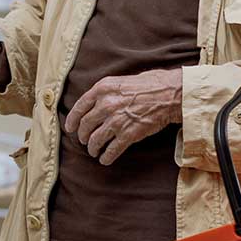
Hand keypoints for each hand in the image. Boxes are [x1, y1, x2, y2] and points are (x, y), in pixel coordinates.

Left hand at [64, 69, 181, 165]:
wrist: (170, 94)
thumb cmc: (151, 84)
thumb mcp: (123, 80)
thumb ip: (107, 91)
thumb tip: (97, 102)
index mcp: (103, 89)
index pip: (79, 107)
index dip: (72, 120)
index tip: (70, 128)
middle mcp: (106, 105)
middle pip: (85, 126)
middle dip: (83, 136)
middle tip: (85, 141)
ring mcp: (116, 121)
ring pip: (95, 140)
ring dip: (93, 148)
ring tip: (94, 151)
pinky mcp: (128, 135)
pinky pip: (111, 150)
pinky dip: (106, 157)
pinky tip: (105, 160)